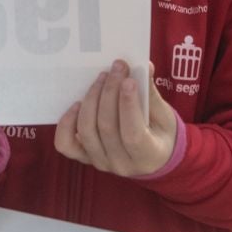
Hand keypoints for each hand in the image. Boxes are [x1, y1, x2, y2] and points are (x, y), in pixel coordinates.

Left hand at [54, 59, 177, 177]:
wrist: (152, 155)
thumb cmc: (160, 132)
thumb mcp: (164, 115)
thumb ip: (152, 94)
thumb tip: (146, 66)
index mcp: (148, 156)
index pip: (133, 135)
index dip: (128, 106)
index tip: (128, 80)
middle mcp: (122, 164)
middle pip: (107, 128)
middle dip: (110, 93)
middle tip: (116, 67)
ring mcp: (101, 162)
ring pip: (87, 130)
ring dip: (92, 99)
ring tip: (102, 78)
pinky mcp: (84, 157)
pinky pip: (67, 143)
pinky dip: (67, 122)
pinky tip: (77, 104)